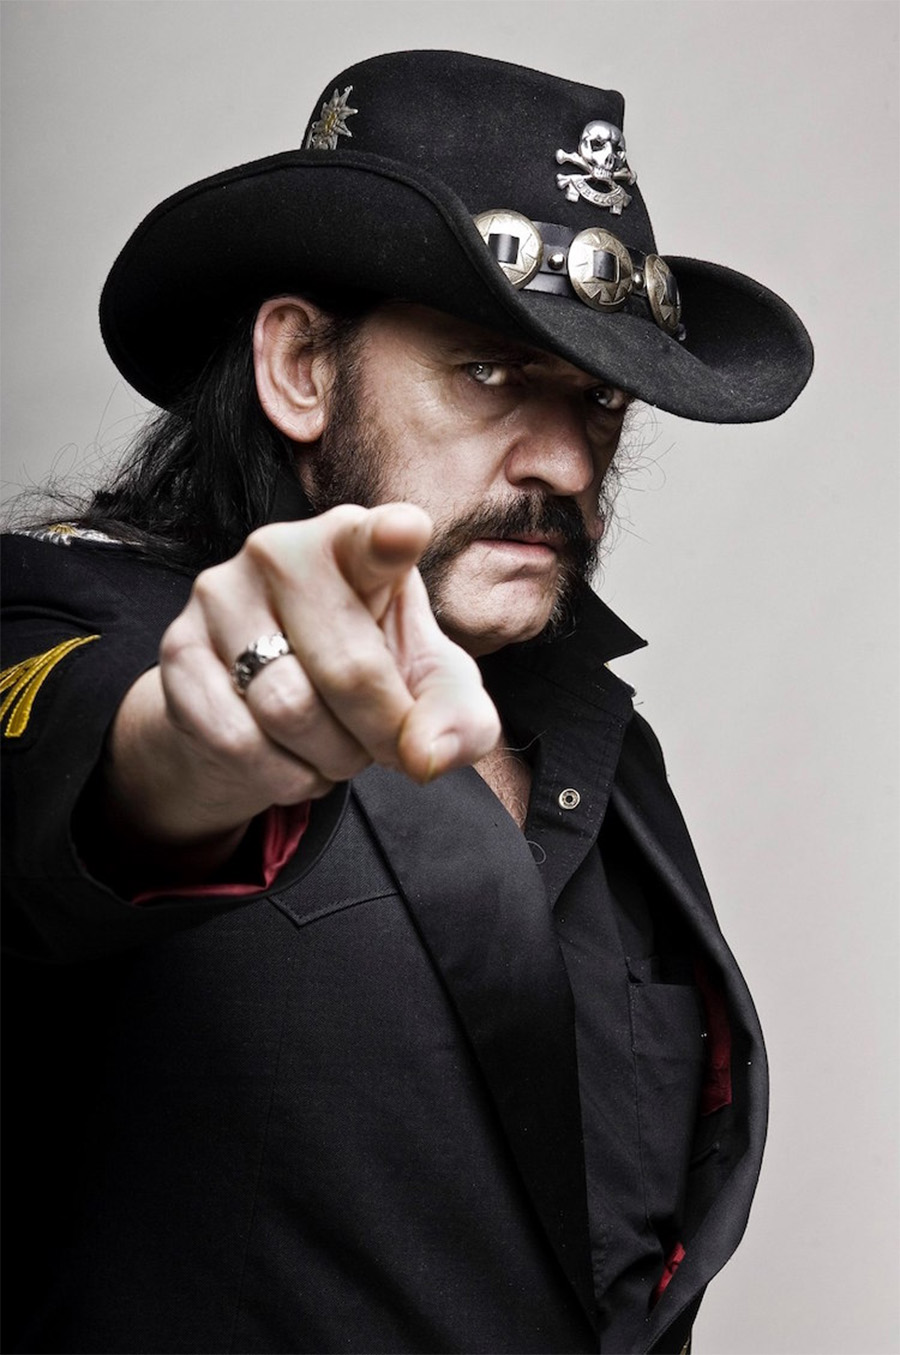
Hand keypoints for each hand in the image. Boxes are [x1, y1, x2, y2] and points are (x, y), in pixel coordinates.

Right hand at [104, 504, 500, 859]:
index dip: (391, 539)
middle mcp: (281, 550)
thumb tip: (429, 756)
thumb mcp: (427, 690)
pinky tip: (286, 756)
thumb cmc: (363, 674)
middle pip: (348, 672)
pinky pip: (237, 739)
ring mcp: (219, 594)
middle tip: (386, 746)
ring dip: (328, 758)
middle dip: (380, 734)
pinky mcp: (176, 650)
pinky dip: (278, 773)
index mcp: (355, 543)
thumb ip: (457, 717)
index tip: (406, 533)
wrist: (258, 707)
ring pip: (289, 711)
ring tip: (334, 747)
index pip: (374, 538)